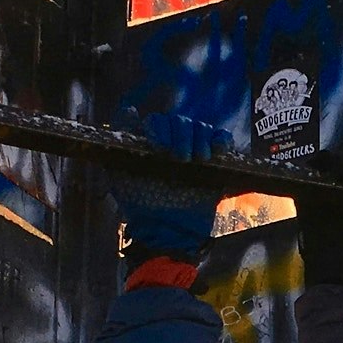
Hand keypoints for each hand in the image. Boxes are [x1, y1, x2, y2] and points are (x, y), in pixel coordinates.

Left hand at [110, 113, 229, 264]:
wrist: (170, 232)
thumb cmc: (142, 207)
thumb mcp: (120, 175)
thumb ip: (121, 144)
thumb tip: (128, 110)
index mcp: (152, 144)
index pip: (158, 122)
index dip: (160, 129)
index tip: (161, 146)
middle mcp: (173, 143)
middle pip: (181, 122)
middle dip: (182, 136)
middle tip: (183, 158)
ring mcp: (194, 151)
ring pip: (201, 128)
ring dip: (200, 139)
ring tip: (199, 159)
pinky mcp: (214, 162)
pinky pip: (221, 139)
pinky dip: (221, 140)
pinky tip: (216, 151)